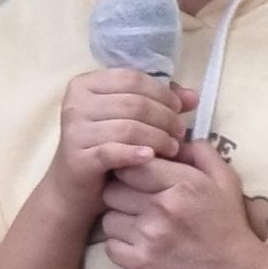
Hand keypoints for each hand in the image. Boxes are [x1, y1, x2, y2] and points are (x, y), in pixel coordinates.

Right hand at [44, 71, 197, 218]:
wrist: (74, 190)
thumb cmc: (105, 148)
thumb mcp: (129, 119)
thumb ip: (159, 102)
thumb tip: (193, 96)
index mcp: (86, 84)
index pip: (133, 78)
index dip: (162, 92)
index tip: (179, 109)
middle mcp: (75, 103)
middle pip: (134, 102)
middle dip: (164, 117)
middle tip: (180, 132)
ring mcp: (73, 130)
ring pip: (128, 127)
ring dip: (157, 137)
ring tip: (172, 148)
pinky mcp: (77, 157)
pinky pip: (113, 151)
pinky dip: (135, 153)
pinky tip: (151, 158)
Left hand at [99, 140, 267, 268]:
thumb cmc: (230, 225)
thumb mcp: (226, 179)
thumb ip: (200, 152)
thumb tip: (172, 139)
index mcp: (184, 182)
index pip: (132, 164)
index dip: (131, 169)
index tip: (138, 178)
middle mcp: (164, 207)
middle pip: (113, 190)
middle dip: (121, 193)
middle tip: (136, 202)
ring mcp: (150, 237)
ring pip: (108, 218)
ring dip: (119, 220)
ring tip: (138, 225)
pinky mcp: (141, 264)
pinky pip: (110, 246)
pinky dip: (120, 245)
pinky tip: (139, 245)